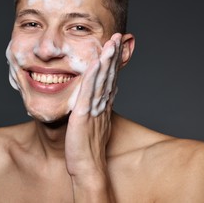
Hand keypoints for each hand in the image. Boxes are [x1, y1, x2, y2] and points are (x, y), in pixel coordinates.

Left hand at [65, 33, 121, 200]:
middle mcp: (102, 105)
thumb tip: (100, 98)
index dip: (113, 62)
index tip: (116, 46)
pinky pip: (89, 93)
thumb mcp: (94, 124)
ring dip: (107, 60)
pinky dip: (93, 76)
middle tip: (119, 36)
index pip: (110, 79)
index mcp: (103, 106)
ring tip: (112, 42)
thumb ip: (97, 109)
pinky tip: (95, 63)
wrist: (87, 167)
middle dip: (114, 55)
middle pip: (110, 76)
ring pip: (102, 81)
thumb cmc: (87, 148)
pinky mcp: (84, 115)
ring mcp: (94, 109)